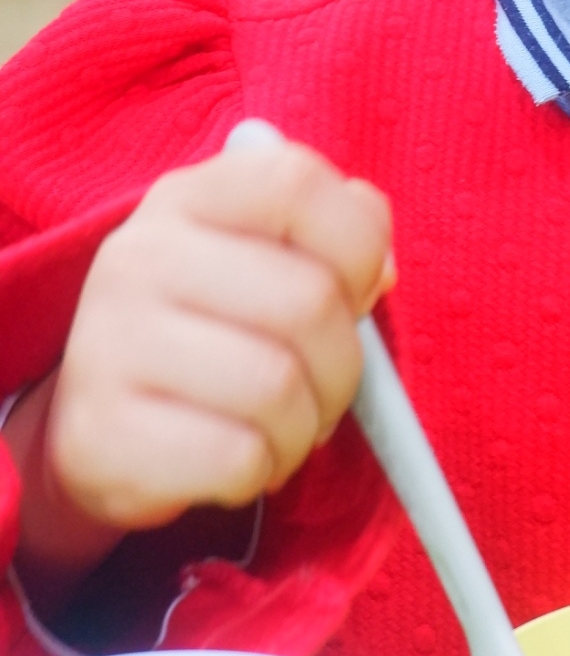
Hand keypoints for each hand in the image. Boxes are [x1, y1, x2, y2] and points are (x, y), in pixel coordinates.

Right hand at [11, 141, 391, 603]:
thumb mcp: (263, 260)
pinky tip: (238, 459)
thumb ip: (335, 241)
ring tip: (281, 428)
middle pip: (308, 301)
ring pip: (278, 389)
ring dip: (304, 428)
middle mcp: (139, 256)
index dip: (356, 245)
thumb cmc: (213, 331)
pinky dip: (260, 471)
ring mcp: (110, 343)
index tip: (354, 291)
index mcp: (187, 198)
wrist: (104, 424)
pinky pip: (237, 458)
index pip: (298, 184)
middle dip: (345, 366)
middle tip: (324, 389)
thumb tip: (380, 271)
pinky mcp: (102, 434)